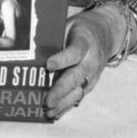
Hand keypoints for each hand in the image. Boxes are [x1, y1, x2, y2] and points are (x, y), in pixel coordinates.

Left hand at [43, 4, 124, 119]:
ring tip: (49, 111)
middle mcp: (91, 60)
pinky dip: (67, 106)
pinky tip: (55, 113)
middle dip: (61, 89)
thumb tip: (31, 48)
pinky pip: (79, 96)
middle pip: (76, 76)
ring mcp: (92, 74)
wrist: (105, 34)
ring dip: (63, 102)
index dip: (62, 59)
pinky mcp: (91, 83)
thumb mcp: (69, 24)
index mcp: (85, 41)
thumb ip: (55, 36)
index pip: (75, 51)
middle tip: (47, 100)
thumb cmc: (81, 29)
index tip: (48, 65)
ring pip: (79, 90)